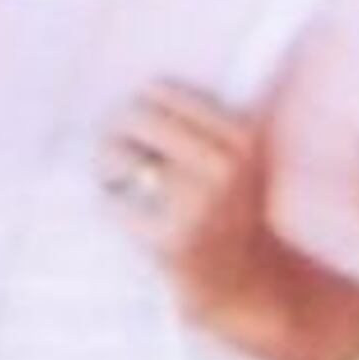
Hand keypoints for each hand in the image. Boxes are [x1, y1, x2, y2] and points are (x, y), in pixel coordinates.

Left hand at [96, 77, 285, 336]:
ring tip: (122, 184)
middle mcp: (224, 166)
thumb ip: (215, 117)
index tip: (138, 130)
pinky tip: (134, 220)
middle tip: (112, 154)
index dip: (139, 108)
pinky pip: (114, 204)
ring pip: (119, 159)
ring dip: (110, 172)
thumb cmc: (234, 211)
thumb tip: (170, 75)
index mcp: (242, 136)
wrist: (248, 285)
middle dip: (115, 133)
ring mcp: (199, 203)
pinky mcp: (173, 240)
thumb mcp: (247, 157)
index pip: (158, 91)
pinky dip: (115, 210)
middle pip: (134, 118)